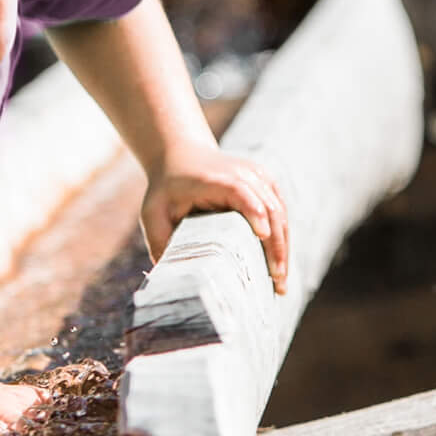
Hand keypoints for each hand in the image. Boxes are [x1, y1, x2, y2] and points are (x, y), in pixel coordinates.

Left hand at [141, 143, 291, 293]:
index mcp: (214, 180)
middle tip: (276, 279)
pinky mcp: (266, 183)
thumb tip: (169, 275)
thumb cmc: (166, 189)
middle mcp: (242, 173)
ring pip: (280, 211)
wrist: (182, 155)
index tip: (262, 236)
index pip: (240, 191)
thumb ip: (158, 240)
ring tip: (281, 280)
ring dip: (283, 246)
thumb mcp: (152, 212)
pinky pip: (281, 211)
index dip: (254, 211)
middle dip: (275, 244)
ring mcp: (258, 176)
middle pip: (268, 206)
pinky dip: (283, 236)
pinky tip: (281, 263)